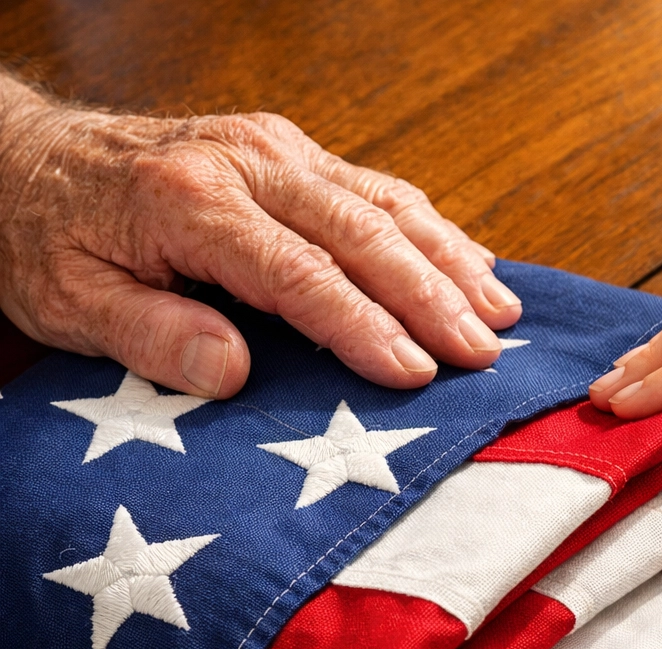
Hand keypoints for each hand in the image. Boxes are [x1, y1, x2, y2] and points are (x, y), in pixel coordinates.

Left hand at [0, 72, 520, 397]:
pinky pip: (378, 188)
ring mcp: (277, 150)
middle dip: (433, 296)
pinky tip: (470, 263)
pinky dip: (433, 229)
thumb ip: (150, 335)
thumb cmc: (51, 239)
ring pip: (386, 203)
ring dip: (449, 260)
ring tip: (502, 313)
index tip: (417, 374)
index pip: (300, 273)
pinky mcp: (293, 152)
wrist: (27, 162)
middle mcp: (247, 163)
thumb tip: (233, 373)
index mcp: (190, 202)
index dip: (365, 326)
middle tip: (485, 352)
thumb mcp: (71, 302)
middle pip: (363, 232)